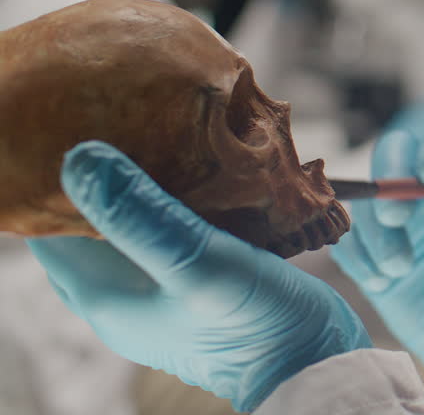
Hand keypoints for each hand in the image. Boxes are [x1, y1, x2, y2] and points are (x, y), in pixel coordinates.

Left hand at [27, 141, 371, 412]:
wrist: (313, 363)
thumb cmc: (256, 323)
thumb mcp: (198, 262)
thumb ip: (141, 216)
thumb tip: (79, 160)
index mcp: (104, 295)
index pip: (46, 228)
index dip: (53, 181)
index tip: (78, 129)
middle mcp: (122, 296)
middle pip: (85, 226)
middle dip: (97, 179)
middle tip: (122, 124)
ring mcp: (158, 293)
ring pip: (129, 228)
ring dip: (139, 189)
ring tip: (159, 139)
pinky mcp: (194, 286)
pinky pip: (167, 236)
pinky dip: (173, 206)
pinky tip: (198, 179)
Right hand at [331, 101, 423, 412]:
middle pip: (399, 149)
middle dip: (391, 174)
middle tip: (399, 215)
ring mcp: (403, 219)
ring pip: (368, 194)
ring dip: (376, 229)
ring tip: (400, 270)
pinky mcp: (375, 253)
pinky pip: (348, 237)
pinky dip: (358, 255)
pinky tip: (383, 282)